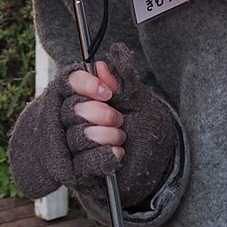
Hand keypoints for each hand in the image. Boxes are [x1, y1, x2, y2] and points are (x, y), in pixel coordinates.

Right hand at [8, 43, 178, 206]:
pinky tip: (117, 154)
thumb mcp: (138, 100)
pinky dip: (102, 157)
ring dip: (103, 136)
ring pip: (75, 137)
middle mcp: (72, 119)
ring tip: (120, 137)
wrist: (156, 164)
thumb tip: (112, 55)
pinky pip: (81, 163)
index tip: (107, 93)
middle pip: (71, 110)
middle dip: (98, 114)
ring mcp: (71, 146)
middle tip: (118, 118)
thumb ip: (125, 78)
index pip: (70, 82)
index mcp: (84, 96)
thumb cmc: (145, 127)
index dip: (85, 85)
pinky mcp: (76, 172)